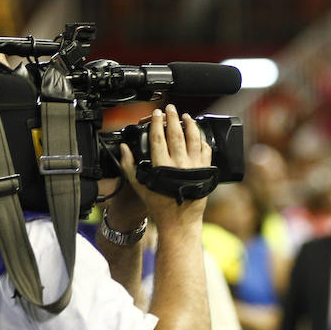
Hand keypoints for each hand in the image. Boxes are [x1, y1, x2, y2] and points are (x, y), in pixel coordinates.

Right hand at [119, 104, 211, 227]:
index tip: (156, 113)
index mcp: (162, 167)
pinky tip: (198, 134)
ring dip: (190, 125)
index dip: (157, 123)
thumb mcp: (140, 186)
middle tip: (170, 108)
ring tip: (186, 116)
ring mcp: (195, 168)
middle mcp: (180, 165)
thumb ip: (129, 165)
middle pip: (176, 134)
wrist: (180, 221)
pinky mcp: (206, 172)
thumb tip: (123, 147)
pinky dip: (202, 140)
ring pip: (194, 140)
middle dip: (173, 118)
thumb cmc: (159, 205)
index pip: (159, 138)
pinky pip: (206, 151)